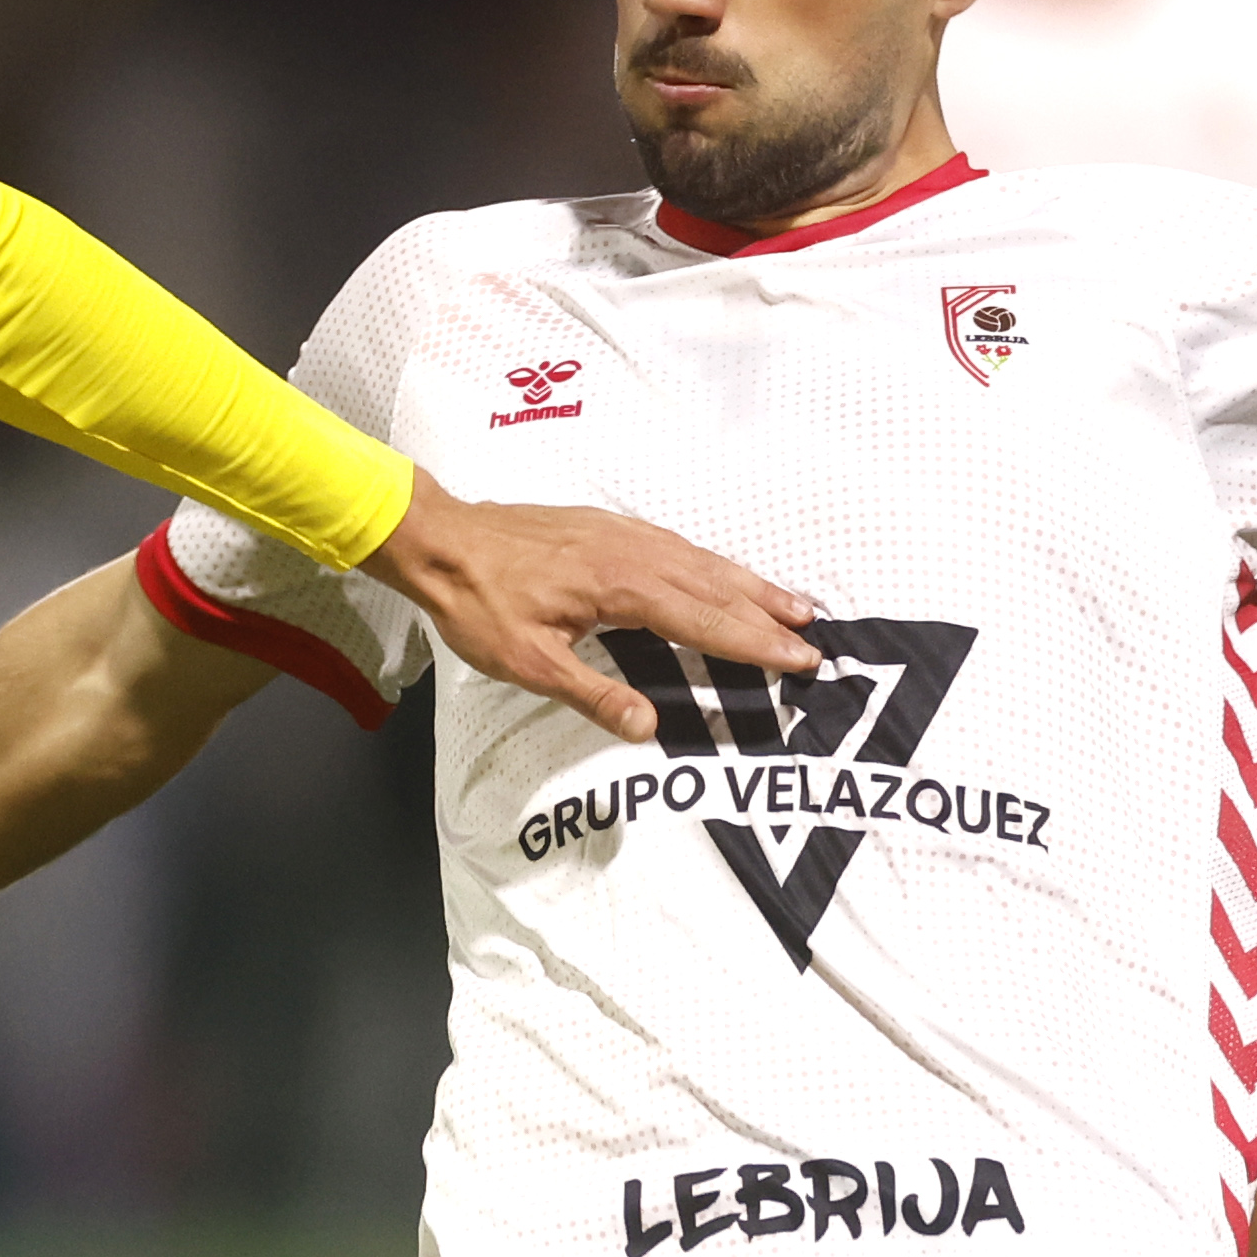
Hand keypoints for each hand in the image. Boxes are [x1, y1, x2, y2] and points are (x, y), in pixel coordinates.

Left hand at [362, 471, 811, 743]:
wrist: (442, 540)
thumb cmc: (478, 602)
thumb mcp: (528, 663)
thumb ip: (593, 695)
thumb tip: (648, 727)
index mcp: (620, 585)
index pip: (704, 619)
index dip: (755, 643)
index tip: (799, 661)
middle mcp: (632, 552)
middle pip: (715, 586)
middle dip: (768, 614)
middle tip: (813, 639)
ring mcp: (623, 534)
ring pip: (702, 561)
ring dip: (749, 585)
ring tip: (791, 606)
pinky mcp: (609, 528)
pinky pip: (678, 547)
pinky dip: (713, 566)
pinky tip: (724, 576)